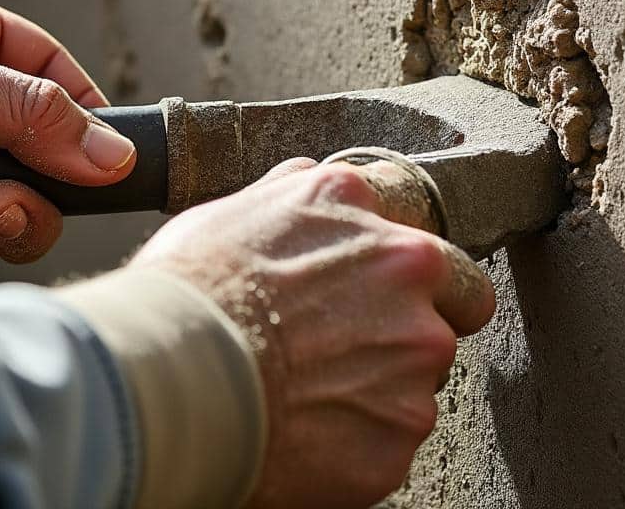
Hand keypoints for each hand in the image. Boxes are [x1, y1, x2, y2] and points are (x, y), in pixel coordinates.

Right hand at [128, 160, 495, 507]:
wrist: (170, 373)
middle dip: (418, 329)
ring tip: (307, 398)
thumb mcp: (239, 210)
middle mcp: (412, 281)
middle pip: (453, 311)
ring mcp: (414, 362)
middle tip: (356, 352)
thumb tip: (307, 178)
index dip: (407, 278)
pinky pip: (390, 444)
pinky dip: (356, 446)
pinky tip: (305, 436)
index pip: (432, 251)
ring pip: (418, 382)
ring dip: (379, 392)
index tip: (378, 296)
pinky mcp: (400, 435)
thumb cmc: (189, 291)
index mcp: (375, 220)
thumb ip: (295, 194)